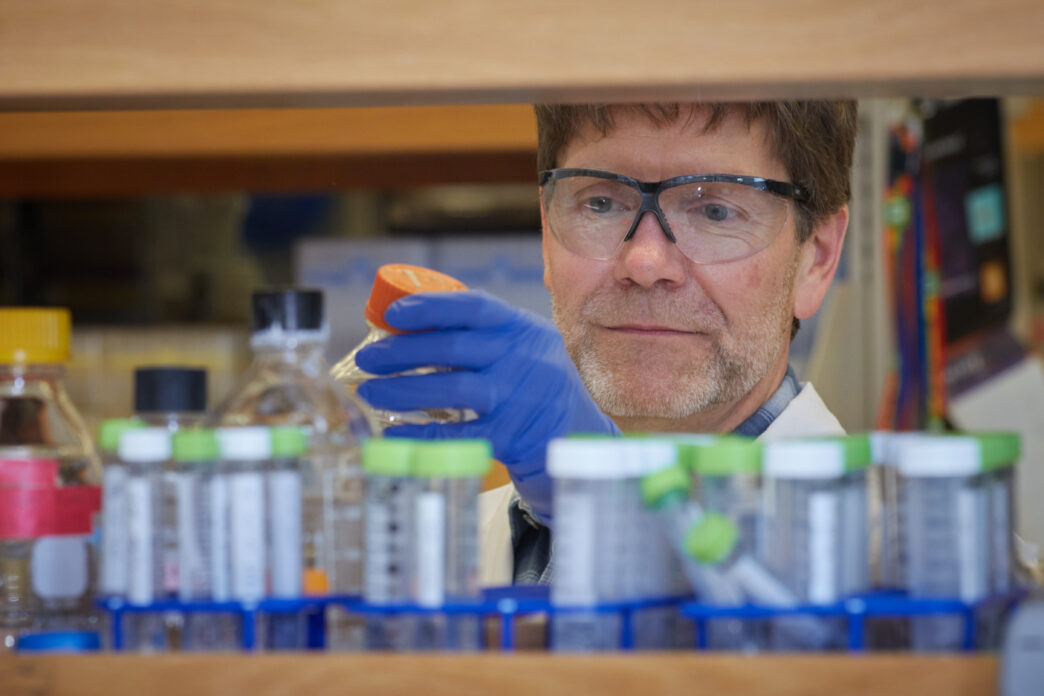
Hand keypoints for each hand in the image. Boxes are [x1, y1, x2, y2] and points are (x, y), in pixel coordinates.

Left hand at [355, 290, 618, 521]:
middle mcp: (522, 358)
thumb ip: (473, 331)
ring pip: (453, 390)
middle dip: (401, 352)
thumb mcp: (516, 342)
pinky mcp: (511, 436)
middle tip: (367, 360)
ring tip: (371, 393)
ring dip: (404, 391)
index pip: (473, 307)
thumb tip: (401, 324)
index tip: (392, 314)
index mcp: (519, 327)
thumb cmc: (528, 378)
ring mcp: (517, 398)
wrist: (572, 428)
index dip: (430, 308)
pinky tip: (395, 432)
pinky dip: (423, 434)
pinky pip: (459, 435)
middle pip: (454, 349)